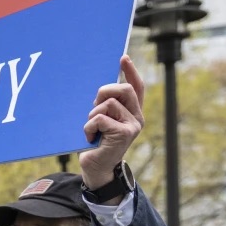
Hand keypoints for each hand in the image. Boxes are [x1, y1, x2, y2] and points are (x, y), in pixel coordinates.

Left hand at [79, 56, 144, 188]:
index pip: (136, 87)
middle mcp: (136, 118)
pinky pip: (101, 118)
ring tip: (91, 129)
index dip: (131, 71)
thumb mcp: (100, 120)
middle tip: (93, 104)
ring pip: (109, 103)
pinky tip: (89, 137)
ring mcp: (132, 126)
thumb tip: (100, 90)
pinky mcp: (124, 134)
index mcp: (131, 112)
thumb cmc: (96, 142)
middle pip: (123, 89)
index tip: (123, 58)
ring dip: (93, 114)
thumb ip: (105, 105)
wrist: (96, 168)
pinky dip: (89, 126)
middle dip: (104, 91)